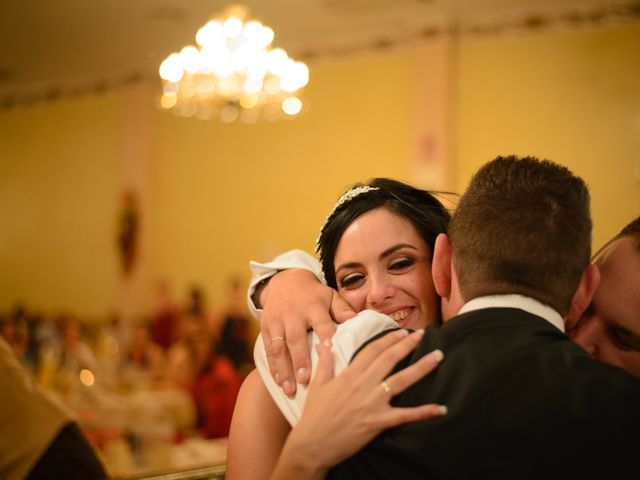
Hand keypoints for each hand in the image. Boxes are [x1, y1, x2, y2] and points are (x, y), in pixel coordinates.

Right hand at [261, 269, 355, 395]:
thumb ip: (343, 310)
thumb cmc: (314, 295)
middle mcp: (292, 313)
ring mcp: (276, 321)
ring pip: (278, 346)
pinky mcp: (264, 327)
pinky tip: (278, 382)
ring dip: (283, 369)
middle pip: (295, 338)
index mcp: (313, 306)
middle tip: (305, 380)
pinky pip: (267, 349)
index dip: (325, 336)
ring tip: (289, 389)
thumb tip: (359, 322)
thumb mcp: (330, 296)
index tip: (329, 352)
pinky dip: (272, 367)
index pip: (320, 322)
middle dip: (299, 359)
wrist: (284, 281)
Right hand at [271, 329, 445, 478]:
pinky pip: (404, 415)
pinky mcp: (378, 422)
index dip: (388, 339)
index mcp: (349, 374)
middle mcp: (363, 385)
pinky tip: (441, 408)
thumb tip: (324, 343)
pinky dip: (423, 412)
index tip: (401, 331)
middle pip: (389, 359)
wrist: (312, 445)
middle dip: (407, 344)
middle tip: (422, 334)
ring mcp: (372, 403)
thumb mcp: (317, 385)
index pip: (372, 350)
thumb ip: (324, 362)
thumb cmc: (314, 416)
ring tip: (437, 356)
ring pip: (401, 380)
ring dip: (421, 367)